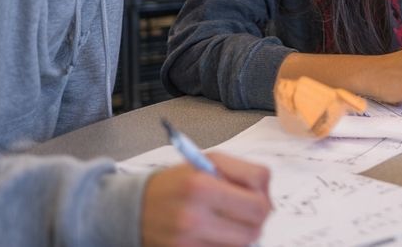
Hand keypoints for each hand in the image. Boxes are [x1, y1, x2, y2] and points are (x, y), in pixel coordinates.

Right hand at [141, 152, 271, 245]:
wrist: (134, 207)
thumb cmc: (177, 182)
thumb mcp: (208, 163)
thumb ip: (243, 173)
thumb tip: (267, 197)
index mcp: (201, 186)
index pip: (258, 201)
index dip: (263, 196)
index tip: (254, 192)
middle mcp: (194, 216)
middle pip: (256, 225)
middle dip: (257, 216)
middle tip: (246, 208)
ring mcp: (190, 240)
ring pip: (243, 242)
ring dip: (243, 231)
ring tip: (230, 219)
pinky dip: (227, 242)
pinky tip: (217, 231)